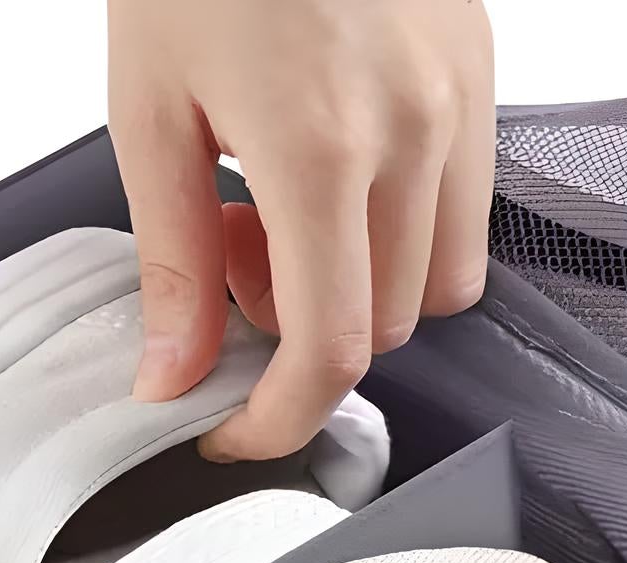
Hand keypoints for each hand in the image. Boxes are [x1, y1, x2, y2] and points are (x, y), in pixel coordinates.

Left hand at [109, 0, 494, 458]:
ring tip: (275, 209)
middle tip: (227, 260)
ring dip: (353, 285)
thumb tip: (172, 374)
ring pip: (433, 278)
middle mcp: (414, 129)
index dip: (279, 420)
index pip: (331, 351)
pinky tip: (328, 171)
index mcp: (321, 148)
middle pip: (382, 326)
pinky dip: (393, 229)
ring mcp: (461, 96)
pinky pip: (459, 206)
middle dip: (297, 331)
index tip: (232, 430)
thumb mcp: (147, 112)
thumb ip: (169, 261)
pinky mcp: (478, 68)